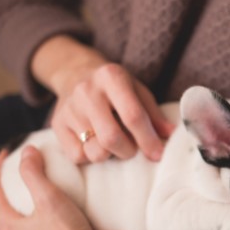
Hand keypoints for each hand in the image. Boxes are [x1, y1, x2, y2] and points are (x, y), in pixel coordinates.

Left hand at [0, 147, 193, 229]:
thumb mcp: (50, 198)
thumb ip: (35, 173)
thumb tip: (27, 152)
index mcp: (10, 227)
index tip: (6, 154)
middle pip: (7, 212)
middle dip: (13, 192)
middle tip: (24, 176)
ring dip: (28, 213)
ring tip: (42, 201)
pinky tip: (57, 227)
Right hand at [33, 36, 174, 162]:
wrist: (74, 73)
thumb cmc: (115, 88)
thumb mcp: (138, 91)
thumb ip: (154, 115)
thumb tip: (173, 135)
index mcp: (112, 77)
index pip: (133, 116)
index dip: (148, 139)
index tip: (158, 154)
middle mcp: (87, 91)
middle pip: (111, 138)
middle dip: (128, 151)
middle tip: (133, 149)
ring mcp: (69, 108)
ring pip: (95, 151)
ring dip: (110, 155)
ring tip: (113, 144)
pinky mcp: (57, 125)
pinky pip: (77, 156)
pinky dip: (90, 156)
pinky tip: (95, 143)